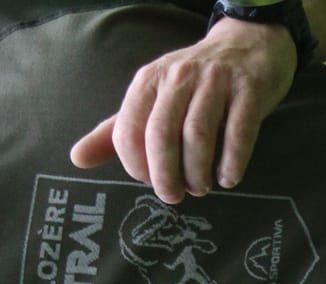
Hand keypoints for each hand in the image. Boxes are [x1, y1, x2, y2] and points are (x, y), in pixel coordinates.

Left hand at [70, 18, 295, 203]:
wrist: (247, 45)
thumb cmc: (195, 83)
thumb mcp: (152, 99)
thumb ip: (117, 131)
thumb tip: (77, 159)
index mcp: (149, 81)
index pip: (129, 130)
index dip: (136, 166)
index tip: (150, 181)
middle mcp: (179, 77)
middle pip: (161, 134)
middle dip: (165, 175)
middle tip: (174, 196)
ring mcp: (215, 81)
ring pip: (197, 135)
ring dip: (197, 172)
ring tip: (201, 187)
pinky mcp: (248, 89)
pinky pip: (238, 131)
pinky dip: (232, 162)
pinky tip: (229, 178)